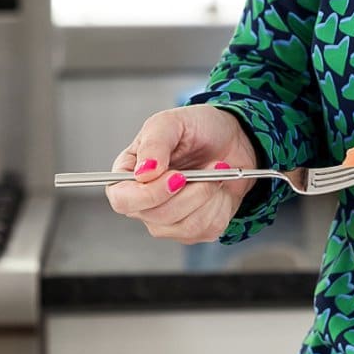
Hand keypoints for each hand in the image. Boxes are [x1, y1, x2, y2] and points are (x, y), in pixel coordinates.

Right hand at [105, 105, 257, 243]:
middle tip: (212, 165)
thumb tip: (144, 172)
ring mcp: (167, 221)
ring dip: (209, 194)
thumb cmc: (195, 128)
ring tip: (217, 171)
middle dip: (192, 192)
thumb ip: (154, 144)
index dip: (148, 194)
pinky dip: (221, 204)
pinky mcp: (193, 230)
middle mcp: (143, 203)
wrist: (230, 138)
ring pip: (186, 225)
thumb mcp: (171, 122)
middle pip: (157, 216)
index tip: (177, 177)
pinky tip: (219, 186)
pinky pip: (207, 228)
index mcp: (128, 175)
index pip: (123, 200)